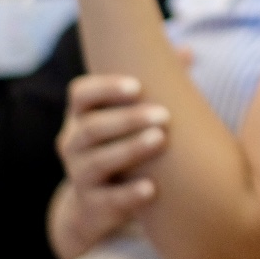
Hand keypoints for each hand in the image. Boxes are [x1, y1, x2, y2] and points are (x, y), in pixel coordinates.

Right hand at [49, 74, 169, 258]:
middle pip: (91, 127)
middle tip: (164, 115)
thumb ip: (155, 83)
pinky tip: (152, 188)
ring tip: (160, 139)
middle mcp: (73, 144)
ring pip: (97, 162)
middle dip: (128, 119)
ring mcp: (79, 176)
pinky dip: (129, 195)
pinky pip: (106, 201)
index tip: (137, 86)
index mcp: (81, 116)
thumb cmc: (121, 144)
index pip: (80, 94)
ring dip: (129, 150)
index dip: (105, 88)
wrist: (95, 204)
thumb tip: (186, 52)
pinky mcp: (92, 206)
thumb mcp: (129, 115)